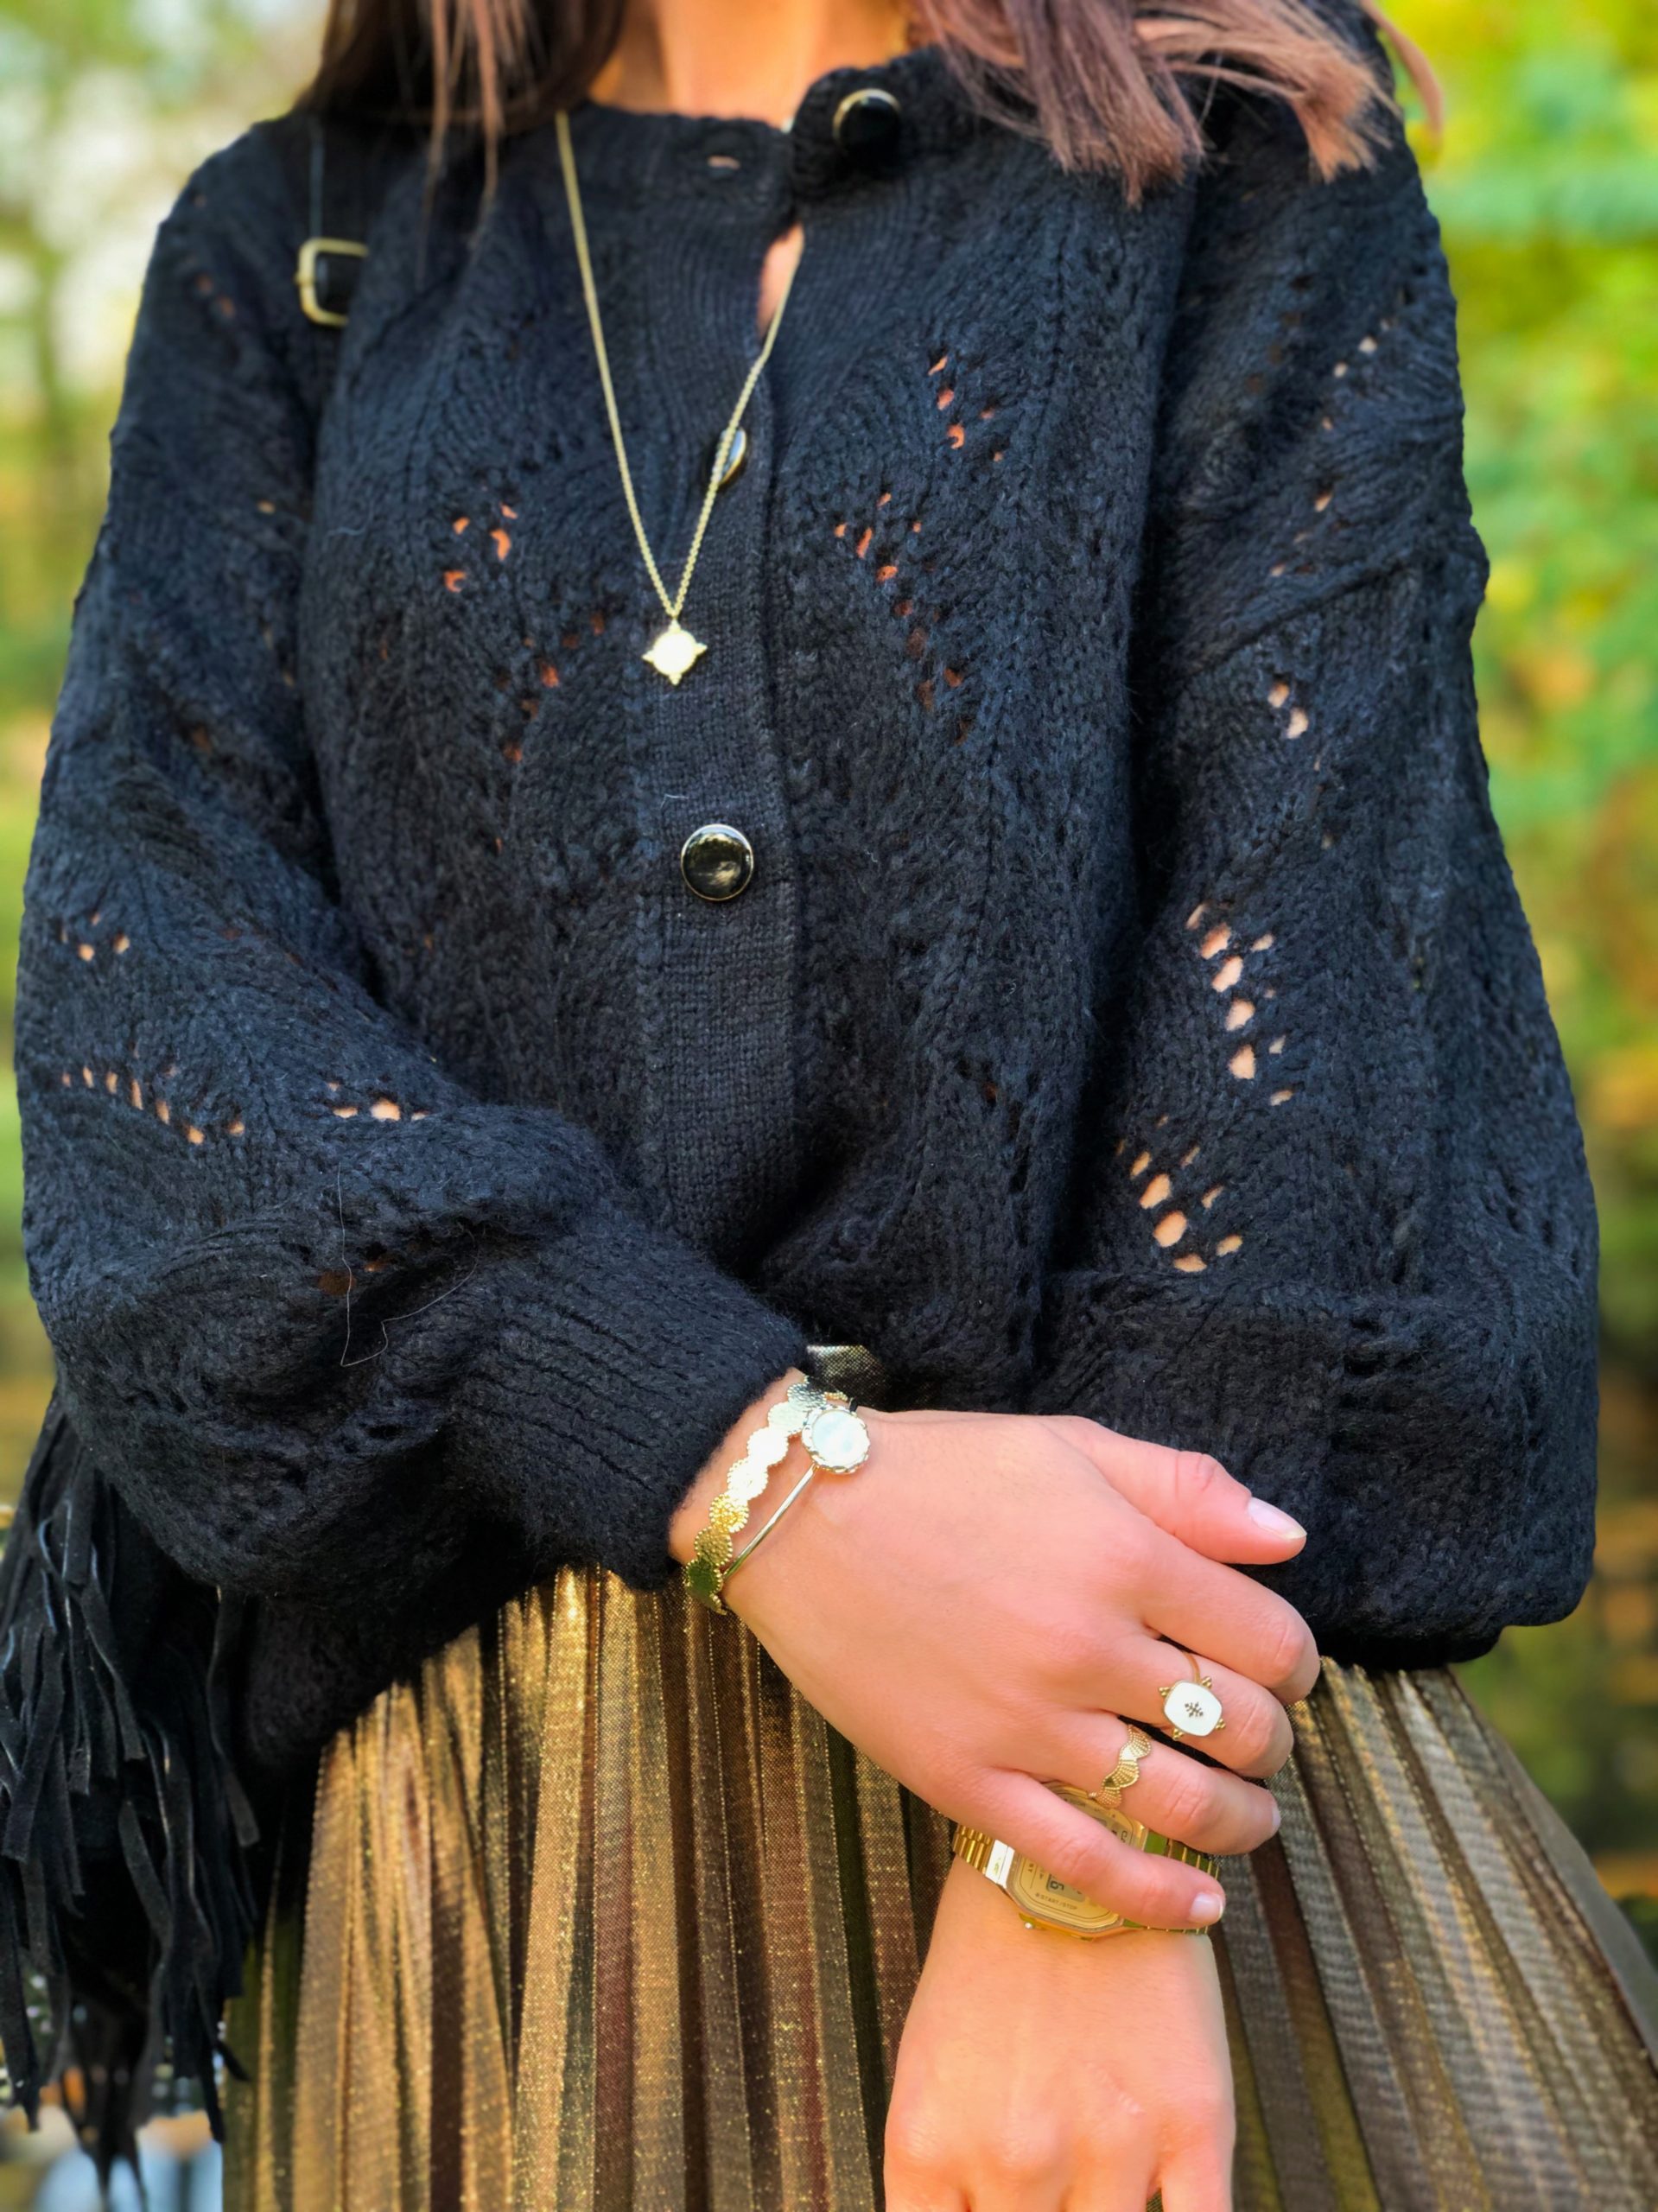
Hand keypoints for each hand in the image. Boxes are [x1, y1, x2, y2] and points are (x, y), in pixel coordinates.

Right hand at [672, 1372, 1318, 1930]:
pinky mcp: (969, 1781)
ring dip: (1240, 1822)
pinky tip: (1201, 1903)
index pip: (1267, 1640)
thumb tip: (1287, 1540)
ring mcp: (1028, 1724)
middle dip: (1270, 1740)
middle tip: (1258, 1738)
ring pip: (1182, 1805)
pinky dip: (1159, 1896)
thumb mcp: (1069, 1445)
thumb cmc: (938, 1471)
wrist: (800, 1515)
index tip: (1282, 1670)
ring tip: (1247, 1817)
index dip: (1295, 1664)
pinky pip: (1085, 1862)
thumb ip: (1185, 1487)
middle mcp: (1088, 1647)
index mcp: (1124, 1557)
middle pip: (1238, 1727)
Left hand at [886, 1857, 1233, 2209]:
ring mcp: (1104, 2146)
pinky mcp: (1192, 2124)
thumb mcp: (931, 2061)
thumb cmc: (996, 1950)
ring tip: (1105, 2183)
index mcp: (929, 2145)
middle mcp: (1010, 2159)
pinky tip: (1170, 2205)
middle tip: (1056, 2196)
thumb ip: (944, 2171)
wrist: (1081, 1842)